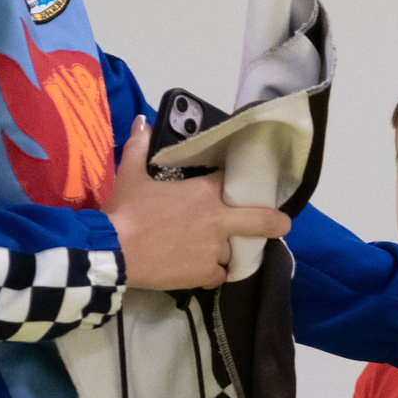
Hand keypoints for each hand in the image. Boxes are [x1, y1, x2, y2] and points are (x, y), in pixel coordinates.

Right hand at [105, 120, 290, 291]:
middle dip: (275, 222)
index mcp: (204, 192)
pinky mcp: (205, 273)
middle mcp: (217, 220)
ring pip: (233, 252)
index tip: (236, 189)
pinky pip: (220, 275)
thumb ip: (139, 147)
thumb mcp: (131, 174)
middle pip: (260, 220)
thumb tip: (140, 121)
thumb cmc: (125, 210)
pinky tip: (202, 271)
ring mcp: (214, 249)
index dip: (234, 186)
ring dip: (225, 251)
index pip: (231, 183)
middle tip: (282, 223)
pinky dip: (213, 273)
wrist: (114, 250)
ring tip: (209, 251)